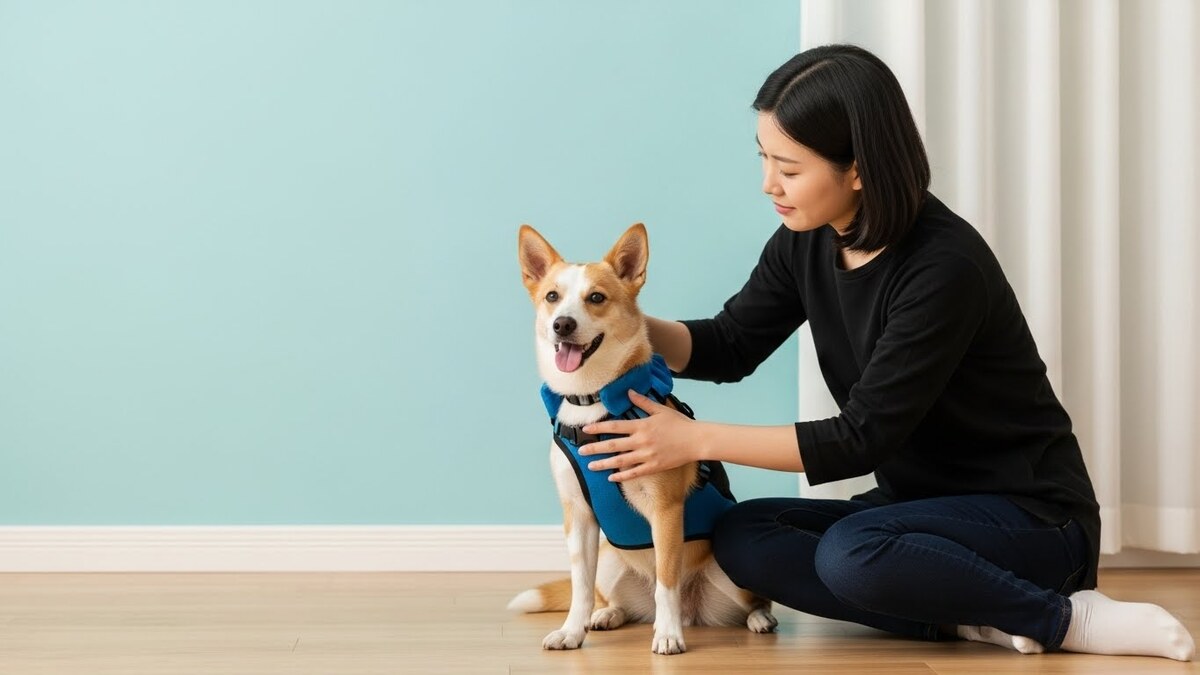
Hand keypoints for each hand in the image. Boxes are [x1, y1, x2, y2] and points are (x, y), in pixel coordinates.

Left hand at [578, 390, 701, 481]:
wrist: (696, 440)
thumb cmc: (680, 423)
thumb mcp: (661, 409)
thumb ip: (643, 402)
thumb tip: (629, 392)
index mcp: (642, 426)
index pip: (615, 427)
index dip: (598, 428)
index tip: (585, 430)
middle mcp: (641, 441)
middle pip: (613, 446)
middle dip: (595, 448)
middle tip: (581, 451)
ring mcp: (647, 456)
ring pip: (620, 461)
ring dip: (604, 464)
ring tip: (591, 466)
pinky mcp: (654, 467)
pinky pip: (634, 473)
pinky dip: (622, 476)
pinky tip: (611, 478)